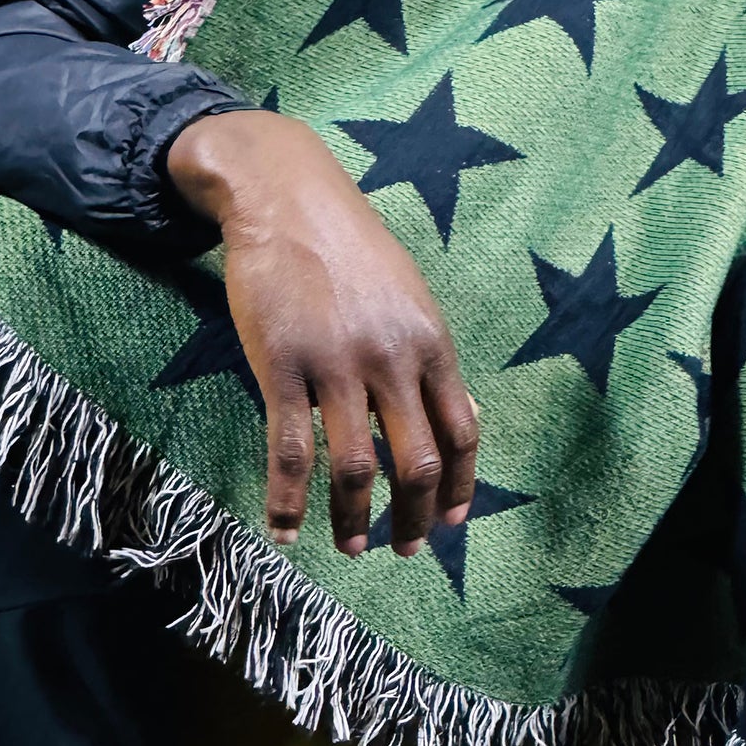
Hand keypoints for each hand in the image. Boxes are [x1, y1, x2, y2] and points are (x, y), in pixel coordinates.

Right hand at [167, 109, 477, 556]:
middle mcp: (392, 358)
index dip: (461, 487)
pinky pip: (289, 452)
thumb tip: (463, 420)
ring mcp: (337, 364)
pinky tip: (284, 530)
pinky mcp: (282, 366)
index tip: (452, 523)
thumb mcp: (411, 298)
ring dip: (355, 520)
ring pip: (355, 467)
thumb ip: (432, 360)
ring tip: (350, 548)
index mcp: (431, 343)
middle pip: (417, 461)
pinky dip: (288, 502)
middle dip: (416, 517)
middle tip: (405, 549)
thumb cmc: (350, 249)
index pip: (462, 433)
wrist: (285, 197)